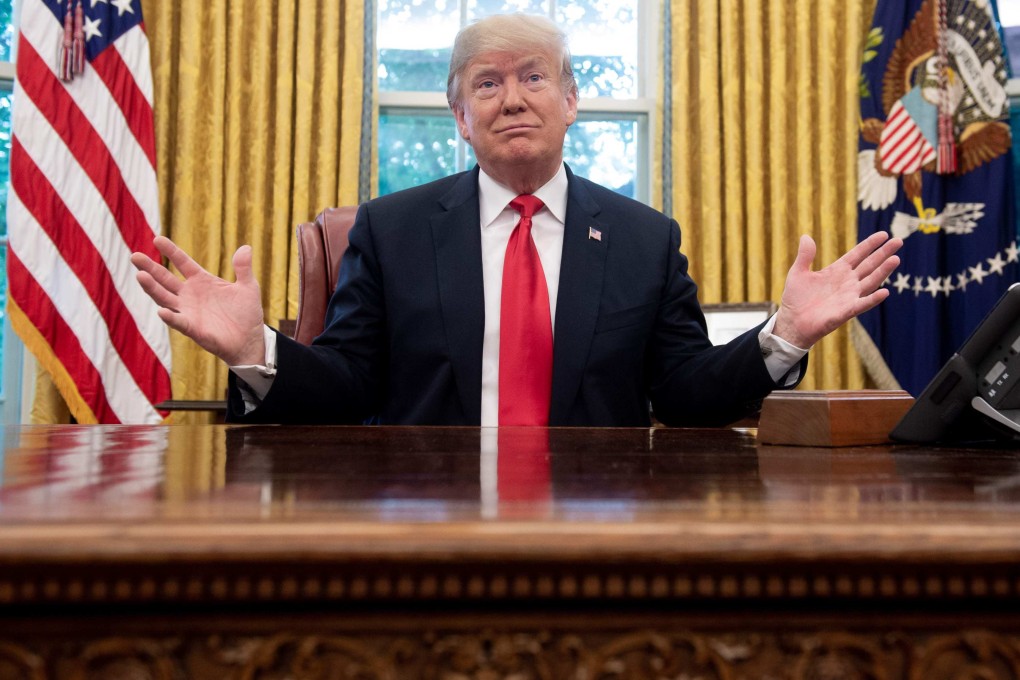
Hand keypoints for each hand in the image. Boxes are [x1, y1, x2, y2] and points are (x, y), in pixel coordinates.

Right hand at [131, 236, 266, 365]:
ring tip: (140, 276)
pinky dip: (170, 317)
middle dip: (150, 268)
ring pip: (164, 298)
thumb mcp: (248, 287)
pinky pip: (178, 322)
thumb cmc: (246, 313)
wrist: (250, 340)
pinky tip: (162, 311)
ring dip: (152, 288)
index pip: (182, 262)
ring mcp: (188, 311)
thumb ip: (243, 268)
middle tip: (135, 256)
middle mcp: (189, 294)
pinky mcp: (192, 328)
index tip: (157, 239)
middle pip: (165, 279)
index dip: (171, 251)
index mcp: (201, 281)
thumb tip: (247, 247)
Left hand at [773, 231, 901, 347]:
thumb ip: (805, 256)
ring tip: (895, 259)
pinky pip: (862, 304)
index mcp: (837, 271)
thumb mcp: (798, 273)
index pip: (857, 254)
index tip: (884, 234)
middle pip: (869, 265)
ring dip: (883, 271)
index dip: (870, 245)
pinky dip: (873, 299)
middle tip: (898, 241)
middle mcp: (847, 282)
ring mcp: (848, 296)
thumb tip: (805, 237)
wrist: (791, 322)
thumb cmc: (795, 299)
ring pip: (870, 281)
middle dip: (883, 253)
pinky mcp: (845, 311)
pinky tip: (885, 292)